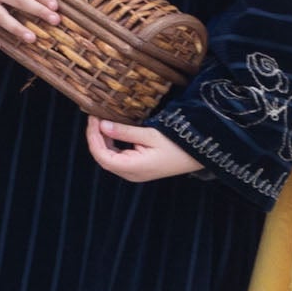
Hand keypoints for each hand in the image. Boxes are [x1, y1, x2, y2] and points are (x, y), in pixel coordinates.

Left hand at [86, 118, 200, 182]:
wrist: (199, 154)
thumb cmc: (178, 145)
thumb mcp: (151, 135)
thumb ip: (125, 131)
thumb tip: (102, 125)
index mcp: (133, 168)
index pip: (102, 156)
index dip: (93, 137)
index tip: (93, 119)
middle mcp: (131, 174)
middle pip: (102, 157)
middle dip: (95, 137)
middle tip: (95, 117)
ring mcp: (134, 172)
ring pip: (108, 158)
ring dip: (102, 140)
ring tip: (100, 121)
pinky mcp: (137, 168)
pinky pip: (117, 157)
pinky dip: (111, 144)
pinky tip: (111, 131)